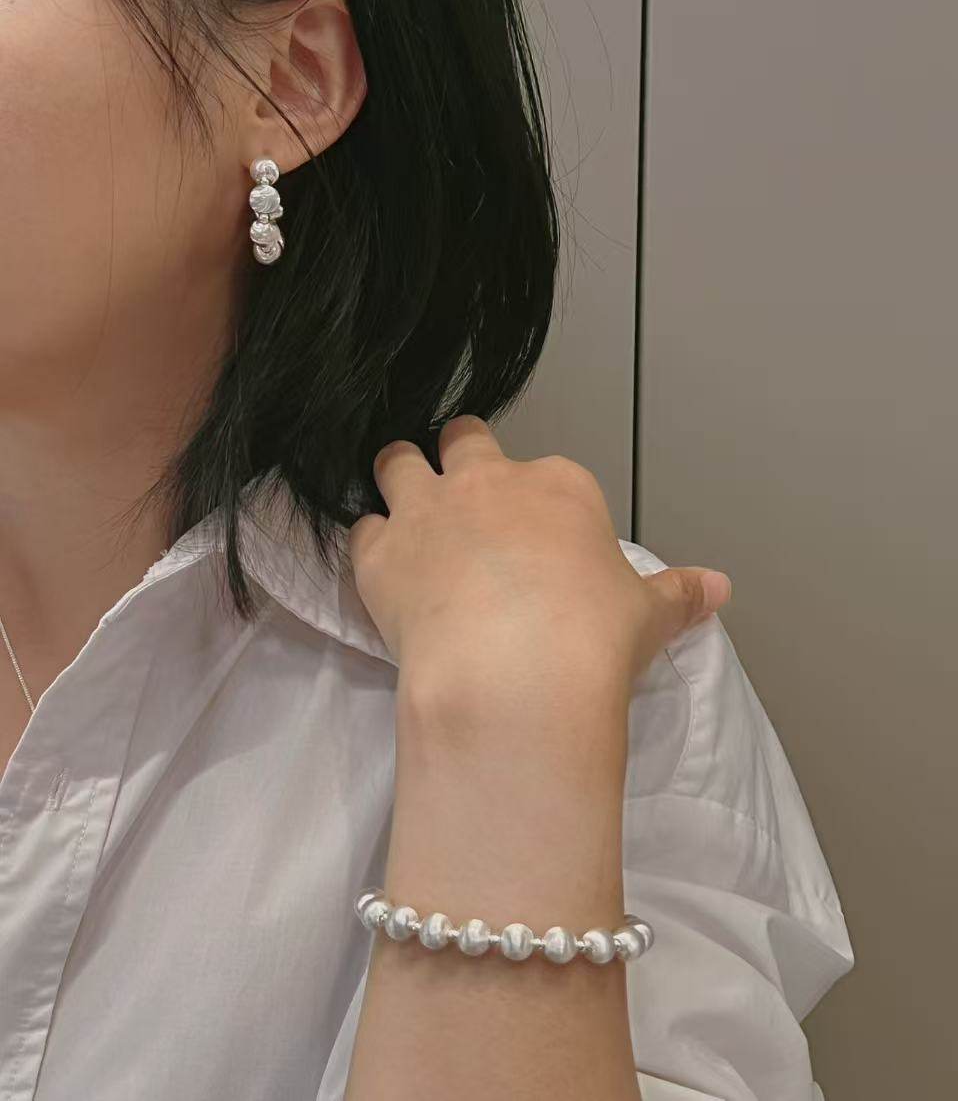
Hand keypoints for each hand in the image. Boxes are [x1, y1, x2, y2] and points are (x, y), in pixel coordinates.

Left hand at [347, 416, 731, 736]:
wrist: (517, 676)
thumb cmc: (593, 638)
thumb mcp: (648, 616)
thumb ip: (679, 594)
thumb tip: (720, 588)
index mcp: (559, 486)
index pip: (543, 471)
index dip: (534, 500)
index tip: (535, 537)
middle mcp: (488, 481)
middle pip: (463, 440)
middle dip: (459, 458)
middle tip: (463, 498)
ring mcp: (427, 510)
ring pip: (397, 462)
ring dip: (399, 478)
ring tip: (408, 513)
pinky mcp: (380, 552)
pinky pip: (361, 526)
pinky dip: (370, 543)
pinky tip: (382, 570)